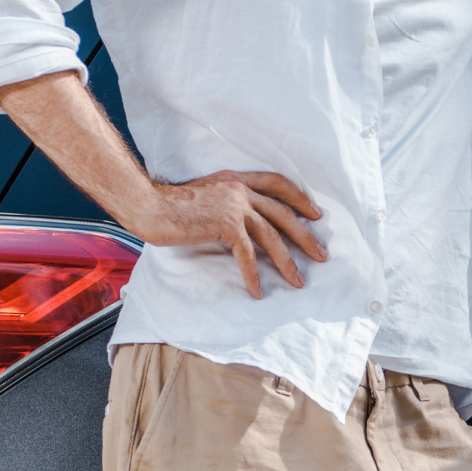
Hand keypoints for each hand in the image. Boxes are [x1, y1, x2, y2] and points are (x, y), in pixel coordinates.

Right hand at [133, 171, 326, 298]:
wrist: (150, 206)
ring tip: (299, 280)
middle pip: (283, 213)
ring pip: (272, 236)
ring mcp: (234, 206)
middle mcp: (240, 189)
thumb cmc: (172, 206)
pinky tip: (258, 290)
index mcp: (237, 179)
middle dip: (305, 236)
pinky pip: (247, 254)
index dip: (299, 198)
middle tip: (321, 254)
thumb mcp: (207, 195)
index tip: (315, 214)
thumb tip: (243, 225)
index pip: (277, 184)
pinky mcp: (225, 225)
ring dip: (288, 261)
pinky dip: (254, 275)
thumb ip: (227, 202)